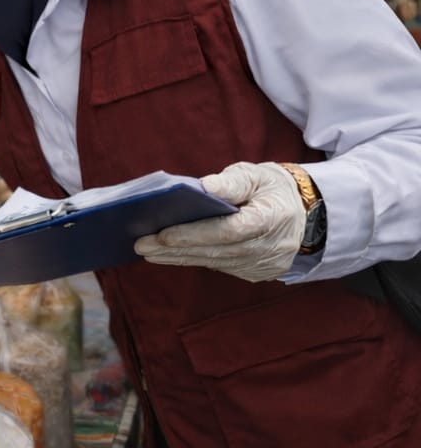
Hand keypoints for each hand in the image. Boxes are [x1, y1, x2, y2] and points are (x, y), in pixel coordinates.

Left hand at [134, 161, 305, 280]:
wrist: (306, 213)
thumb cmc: (272, 188)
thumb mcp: (257, 175)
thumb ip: (232, 182)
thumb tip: (202, 187)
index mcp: (272, 218)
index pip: (228, 230)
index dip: (194, 234)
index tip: (162, 234)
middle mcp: (270, 247)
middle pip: (216, 251)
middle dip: (175, 248)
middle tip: (141, 244)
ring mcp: (265, 264)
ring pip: (215, 263)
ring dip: (179, 258)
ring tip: (147, 251)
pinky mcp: (258, 272)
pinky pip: (221, 267)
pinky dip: (195, 259)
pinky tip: (171, 254)